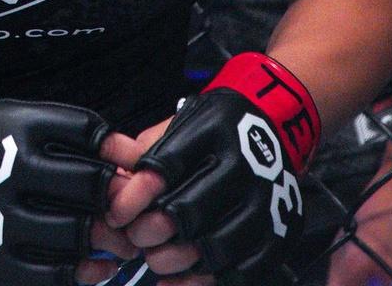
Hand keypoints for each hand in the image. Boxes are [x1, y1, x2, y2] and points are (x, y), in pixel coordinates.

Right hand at [0, 97, 116, 285]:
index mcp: (18, 129)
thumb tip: (132, 153)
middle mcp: (10, 173)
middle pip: (88, 186)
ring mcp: (2, 221)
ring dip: (107, 237)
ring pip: (76, 233)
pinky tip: (98, 265)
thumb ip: (77, 133)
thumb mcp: (23, 121)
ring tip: (118, 237)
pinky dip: (86, 272)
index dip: (115, 152)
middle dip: (118, 197)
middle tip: (128, 206)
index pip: (87, 133)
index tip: (122, 167)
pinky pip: (56, 274)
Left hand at [128, 54, 319, 274]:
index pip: (164, 168)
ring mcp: (266, 201)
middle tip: (136, 237)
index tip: (117, 214)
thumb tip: (112, 186)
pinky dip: (203, 282)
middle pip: (187, 213)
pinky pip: (240, 271)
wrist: (275, 127)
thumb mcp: (180, 121)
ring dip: (175, 261)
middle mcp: (245, 164)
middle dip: (150, 233)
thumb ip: (144, 150)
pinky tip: (179, 281)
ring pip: (214, 248)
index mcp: (213, 129)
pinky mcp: (280, 232)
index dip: (134, 198)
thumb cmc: (217, 130)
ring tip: (156, 258)